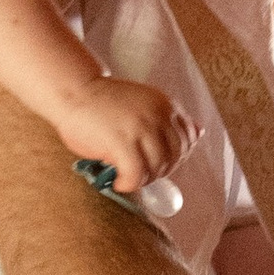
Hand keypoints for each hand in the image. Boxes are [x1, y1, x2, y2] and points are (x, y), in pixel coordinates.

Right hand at [53, 73, 195, 191]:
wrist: (74, 90)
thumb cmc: (104, 101)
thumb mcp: (144, 103)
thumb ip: (167, 118)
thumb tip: (199, 133)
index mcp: (166, 105)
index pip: (189, 138)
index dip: (176, 156)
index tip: (159, 161)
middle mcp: (158, 115)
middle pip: (175, 156)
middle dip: (160, 170)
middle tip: (141, 173)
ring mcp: (141, 129)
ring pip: (158, 168)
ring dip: (144, 179)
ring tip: (128, 177)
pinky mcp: (122, 143)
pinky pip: (136, 175)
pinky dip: (129, 184)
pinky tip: (119, 182)